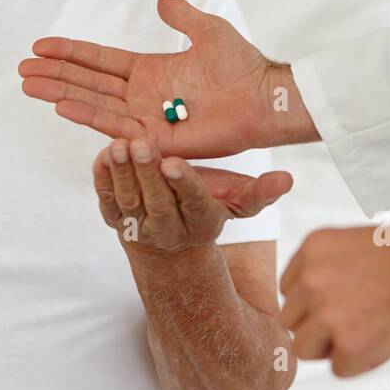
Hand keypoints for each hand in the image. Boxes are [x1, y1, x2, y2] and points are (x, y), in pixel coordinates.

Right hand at [20, 0, 308, 159]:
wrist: (263, 98)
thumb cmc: (241, 65)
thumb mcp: (207, 29)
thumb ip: (180, 15)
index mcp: (149, 70)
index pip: (99, 60)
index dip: (70, 53)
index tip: (40, 46)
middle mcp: (141, 95)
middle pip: (87, 82)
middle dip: (54, 75)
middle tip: (20, 70)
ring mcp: (145, 118)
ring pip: (92, 103)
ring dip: (60, 93)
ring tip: (28, 85)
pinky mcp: (155, 138)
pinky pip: (115, 126)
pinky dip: (87, 115)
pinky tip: (61, 105)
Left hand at [94, 138, 292, 252]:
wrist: (167, 244)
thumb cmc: (206, 207)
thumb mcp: (235, 201)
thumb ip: (259, 191)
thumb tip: (287, 180)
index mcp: (201, 222)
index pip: (193, 203)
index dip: (183, 184)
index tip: (174, 163)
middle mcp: (168, 229)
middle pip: (157, 201)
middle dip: (148, 174)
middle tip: (142, 144)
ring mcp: (138, 226)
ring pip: (128, 200)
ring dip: (122, 173)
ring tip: (120, 145)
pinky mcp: (113, 217)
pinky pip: (105, 198)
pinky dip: (102, 177)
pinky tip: (104, 154)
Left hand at [278, 225, 389, 376]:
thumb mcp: (354, 244)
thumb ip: (324, 268)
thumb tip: (307, 302)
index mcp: (312, 248)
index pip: (290, 291)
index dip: (315, 302)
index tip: (343, 300)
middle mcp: (312, 278)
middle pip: (292, 321)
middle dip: (319, 326)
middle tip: (358, 317)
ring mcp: (328, 313)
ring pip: (306, 349)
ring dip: (334, 346)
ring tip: (369, 327)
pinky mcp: (350, 345)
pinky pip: (340, 369)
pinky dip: (363, 362)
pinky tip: (386, 337)